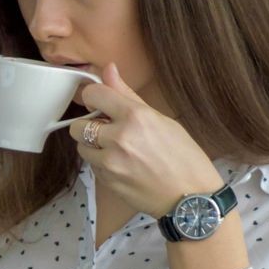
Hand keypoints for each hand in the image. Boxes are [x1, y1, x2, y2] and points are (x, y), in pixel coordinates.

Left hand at [69, 62, 223, 216]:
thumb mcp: (161, 119)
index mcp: (136, 117)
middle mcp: (119, 138)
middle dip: (89, 126)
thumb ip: (128, 95)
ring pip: (81, 147)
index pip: (93, 95)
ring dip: (93, 146)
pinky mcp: (107, 182)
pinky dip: (101, 163)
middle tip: (108, 129)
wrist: (191, 199)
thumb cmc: (184, 156)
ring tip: (117, 149)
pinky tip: (122, 165)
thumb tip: (108, 69)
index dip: (93, 97)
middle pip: (78, 125)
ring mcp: (111, 163)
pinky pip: (92, 166)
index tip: (100, 103)